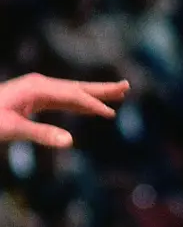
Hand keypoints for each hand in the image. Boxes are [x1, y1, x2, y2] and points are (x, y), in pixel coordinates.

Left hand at [0, 74, 129, 147]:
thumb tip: (69, 142)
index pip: (72, 96)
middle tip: (127, 86)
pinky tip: (90, 108)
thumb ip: (40, 134)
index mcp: (36, 88)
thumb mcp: (10, 129)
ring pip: (73, 92)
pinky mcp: (34, 99)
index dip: (92, 105)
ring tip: (119, 93)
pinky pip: (64, 100)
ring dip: (95, 94)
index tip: (110, 114)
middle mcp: (40, 85)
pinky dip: (80, 103)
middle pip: (78, 87)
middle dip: (102, 89)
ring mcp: (37, 90)